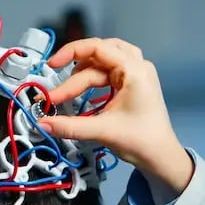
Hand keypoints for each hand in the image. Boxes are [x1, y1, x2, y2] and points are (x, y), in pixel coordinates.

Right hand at [39, 37, 194, 193]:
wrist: (162, 157)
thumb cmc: (141, 141)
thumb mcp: (103, 131)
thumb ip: (70, 126)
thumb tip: (42, 123)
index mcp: (135, 71)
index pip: (97, 47)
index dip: (71, 52)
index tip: (52, 66)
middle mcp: (137, 67)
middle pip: (98, 55)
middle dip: (75, 72)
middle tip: (57, 88)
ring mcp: (137, 74)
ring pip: (103, 63)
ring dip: (83, 75)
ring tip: (68, 91)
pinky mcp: (133, 84)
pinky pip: (109, 73)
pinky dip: (93, 80)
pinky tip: (82, 91)